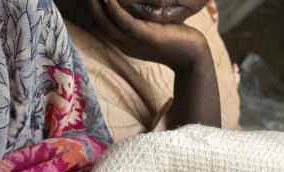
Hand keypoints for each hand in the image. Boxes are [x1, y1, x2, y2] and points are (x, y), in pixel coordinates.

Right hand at [83, 0, 209, 70]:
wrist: (192, 55)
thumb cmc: (173, 38)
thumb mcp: (150, 28)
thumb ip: (137, 19)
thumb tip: (129, 5)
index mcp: (124, 40)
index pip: (101, 24)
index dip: (92, 9)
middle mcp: (126, 43)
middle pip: (100, 23)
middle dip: (90, 5)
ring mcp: (135, 42)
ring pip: (109, 24)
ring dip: (98, 6)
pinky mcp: (148, 38)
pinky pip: (127, 24)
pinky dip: (117, 11)